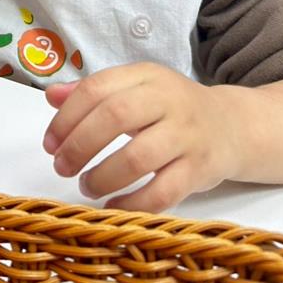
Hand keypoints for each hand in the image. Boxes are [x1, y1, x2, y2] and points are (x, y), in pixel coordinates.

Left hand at [42, 63, 241, 211]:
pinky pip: (163, 192)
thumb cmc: (171, 109)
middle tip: (62, 166)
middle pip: (115, 117)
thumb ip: (94, 92)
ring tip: (86, 186)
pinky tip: (114, 205)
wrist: (232, 126)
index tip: (50, 143)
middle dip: (79, 145)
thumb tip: (52, 95)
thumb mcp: (135, 89)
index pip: (97, 89)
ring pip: (138, 157)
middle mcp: (168, 100)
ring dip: (103, 176)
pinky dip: (133, 204)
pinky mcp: (199, 169)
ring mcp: (186, 135)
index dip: (66, 118)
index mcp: (146, 76)